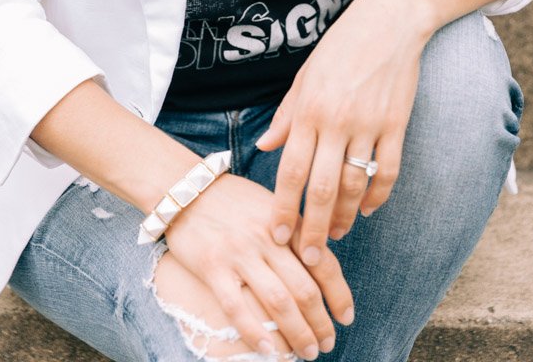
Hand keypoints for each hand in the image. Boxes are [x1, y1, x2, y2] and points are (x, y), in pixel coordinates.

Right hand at [162, 171, 354, 357]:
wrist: (186, 187)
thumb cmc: (232, 200)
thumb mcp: (270, 206)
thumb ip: (293, 232)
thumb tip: (319, 266)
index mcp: (285, 222)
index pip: (323, 262)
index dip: (339, 294)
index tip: (346, 317)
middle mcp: (267, 238)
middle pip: (304, 288)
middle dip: (321, 322)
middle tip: (327, 343)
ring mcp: (239, 253)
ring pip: (278, 301)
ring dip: (297, 332)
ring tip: (307, 352)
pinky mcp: (212, 267)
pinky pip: (237, 307)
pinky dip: (255, 333)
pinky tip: (269, 351)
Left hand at [255, 0, 429, 264]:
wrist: (389, 23)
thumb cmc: (340, 47)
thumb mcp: (304, 76)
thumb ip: (286, 116)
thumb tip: (264, 149)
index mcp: (309, 109)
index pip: (291, 171)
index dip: (283, 208)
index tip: (277, 236)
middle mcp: (336, 121)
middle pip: (321, 188)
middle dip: (313, 229)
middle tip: (308, 258)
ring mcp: (369, 125)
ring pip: (354, 186)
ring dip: (344, 217)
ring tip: (335, 235)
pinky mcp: (396, 126)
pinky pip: (387, 173)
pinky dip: (377, 197)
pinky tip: (365, 209)